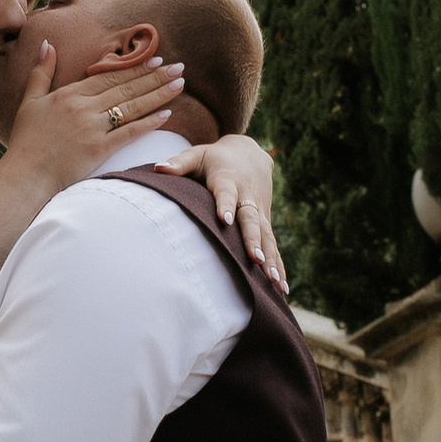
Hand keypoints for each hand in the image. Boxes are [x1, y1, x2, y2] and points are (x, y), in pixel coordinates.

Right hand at [0, 43, 187, 196]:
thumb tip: (48, 44)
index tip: (155, 59)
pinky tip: (167, 115)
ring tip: (179, 84)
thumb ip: (41, 72)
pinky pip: (129, 133)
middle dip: (155, 76)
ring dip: (158, 94)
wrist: (26, 175)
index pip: (108, 76)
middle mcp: (84, 108)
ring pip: (132, 106)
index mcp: (69, 94)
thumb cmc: (26, 141)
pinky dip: (149, 123)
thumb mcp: (29, 101)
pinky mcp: (99, 150)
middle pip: (126, 88)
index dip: (134, 67)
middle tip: (179, 67)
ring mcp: (93, 128)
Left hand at [161, 133, 289, 292]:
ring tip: (274, 281)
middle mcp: (247, 197)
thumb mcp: (198, 154)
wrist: (251, 153)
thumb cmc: (216, 158)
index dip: (225, 204)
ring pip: (267, 236)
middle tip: (257, 259)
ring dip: (272, 259)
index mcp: (229, 180)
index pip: (226, 193)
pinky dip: (279, 264)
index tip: (224, 219)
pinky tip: (282, 288)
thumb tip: (158, 168)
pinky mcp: (266, 221)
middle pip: (251, 219)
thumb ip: (179, 162)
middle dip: (254, 240)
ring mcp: (259, 211)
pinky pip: (273, 244)